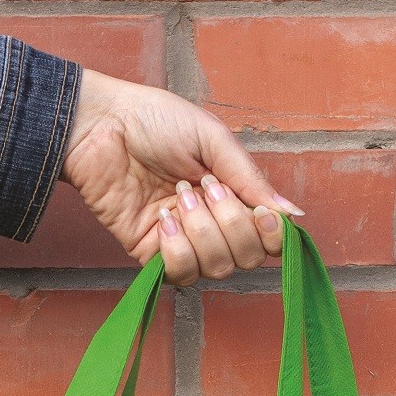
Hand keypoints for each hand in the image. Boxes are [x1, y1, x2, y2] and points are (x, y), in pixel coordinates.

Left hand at [59, 68, 303, 285]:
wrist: (102, 127)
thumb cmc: (155, 122)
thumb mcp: (213, 140)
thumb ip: (252, 179)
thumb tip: (293, 215)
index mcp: (233, 196)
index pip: (269, 239)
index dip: (272, 235)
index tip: (260, 212)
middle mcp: (213, 225)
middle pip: (247, 258)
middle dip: (231, 223)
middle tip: (203, 187)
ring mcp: (184, 243)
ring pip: (217, 268)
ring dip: (201, 230)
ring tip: (177, 194)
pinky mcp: (153, 256)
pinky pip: (181, 273)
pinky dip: (177, 248)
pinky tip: (162, 218)